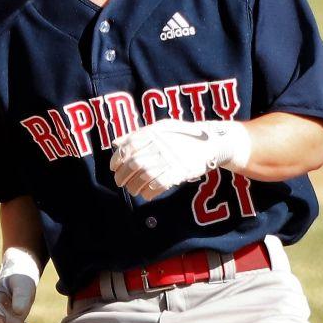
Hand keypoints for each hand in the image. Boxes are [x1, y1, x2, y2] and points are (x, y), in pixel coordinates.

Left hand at [111, 119, 250, 200]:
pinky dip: (149, 193)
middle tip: (120, 183)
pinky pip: (158, 186)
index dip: (117, 160)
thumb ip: (137, 134)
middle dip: (122, 176)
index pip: (127, 148)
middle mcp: (159, 146)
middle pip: (133, 164)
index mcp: (152, 133)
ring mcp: (169, 160)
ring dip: (134, 187)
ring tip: (132, 190)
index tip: (114, 168)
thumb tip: (115, 143)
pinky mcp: (178, 173)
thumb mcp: (161, 128)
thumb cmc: (182, 136)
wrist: (209, 143)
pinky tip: (146, 195)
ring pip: (143, 177)